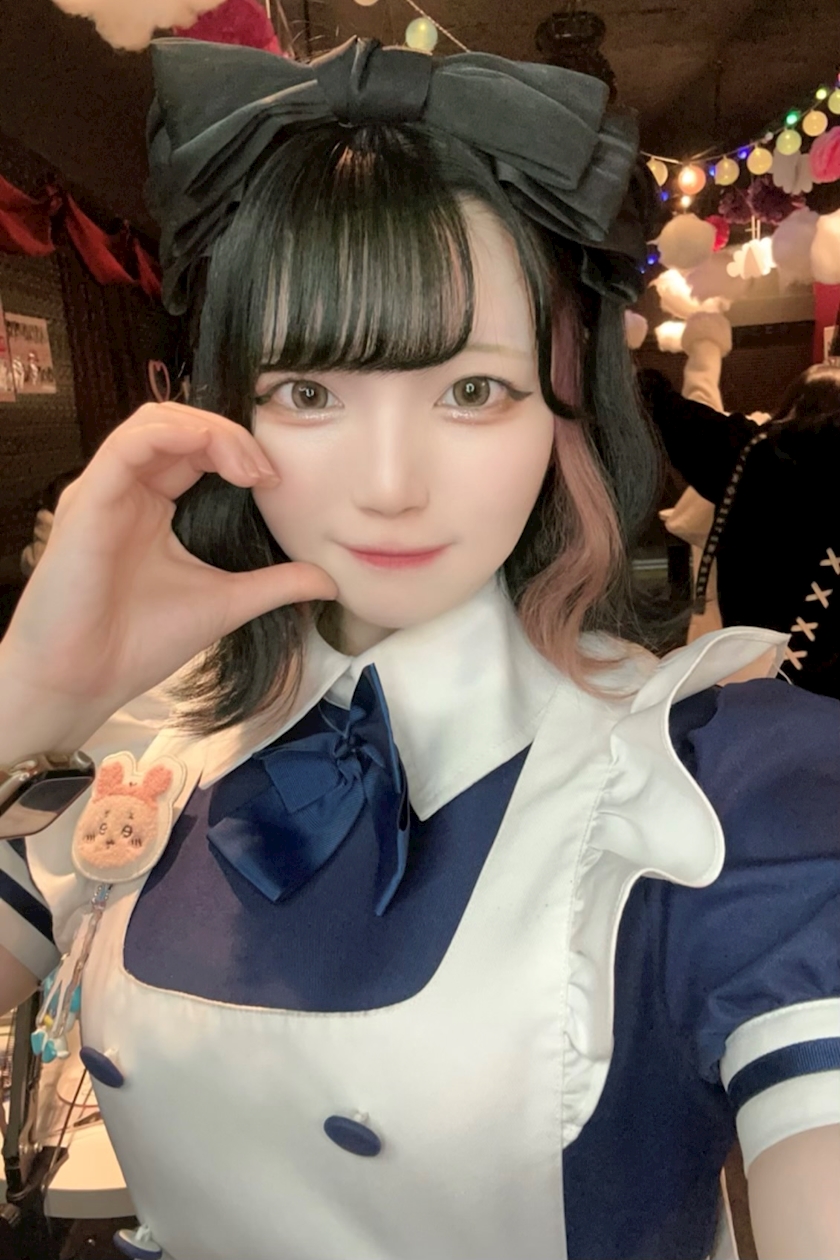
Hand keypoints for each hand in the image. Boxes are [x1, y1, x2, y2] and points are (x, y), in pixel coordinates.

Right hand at [0, 403, 336, 745]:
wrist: (84, 681)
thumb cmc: (137, 643)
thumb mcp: (225, 602)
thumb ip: (275, 584)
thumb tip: (329, 580)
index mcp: (153, 505)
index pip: (195, 448)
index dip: (240, 450)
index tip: (275, 482)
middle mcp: (127, 490)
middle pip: (178, 424)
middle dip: (231, 435)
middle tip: (266, 473)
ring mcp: (105, 490)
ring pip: (153, 421)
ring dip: (209, 431)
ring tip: (247, 467)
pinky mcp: (88, 500)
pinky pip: (128, 444)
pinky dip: (172, 434)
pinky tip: (210, 449)